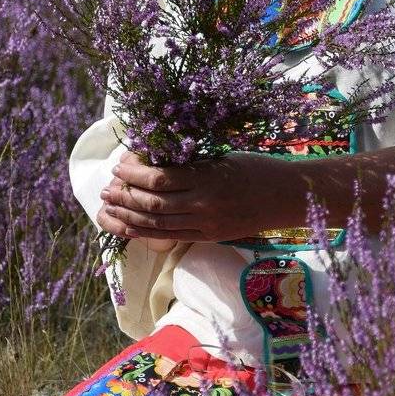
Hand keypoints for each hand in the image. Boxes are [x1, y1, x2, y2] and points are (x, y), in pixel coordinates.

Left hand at [97, 150, 300, 248]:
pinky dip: (146, 233)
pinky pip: (171, 237)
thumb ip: (192, 164)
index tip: (119, 166)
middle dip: (124, 196)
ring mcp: (206, 223)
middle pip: (152, 203)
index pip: (159, 178)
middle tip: (107, 189)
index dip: (134, 173)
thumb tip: (154, 162)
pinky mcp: (210, 236)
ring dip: (129, 216)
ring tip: (110, 208)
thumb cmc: (257, 169)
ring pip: (157, 224)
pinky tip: (130, 227)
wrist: (288, 196)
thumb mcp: (223, 158)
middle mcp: (204, 203)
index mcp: (207, 177)